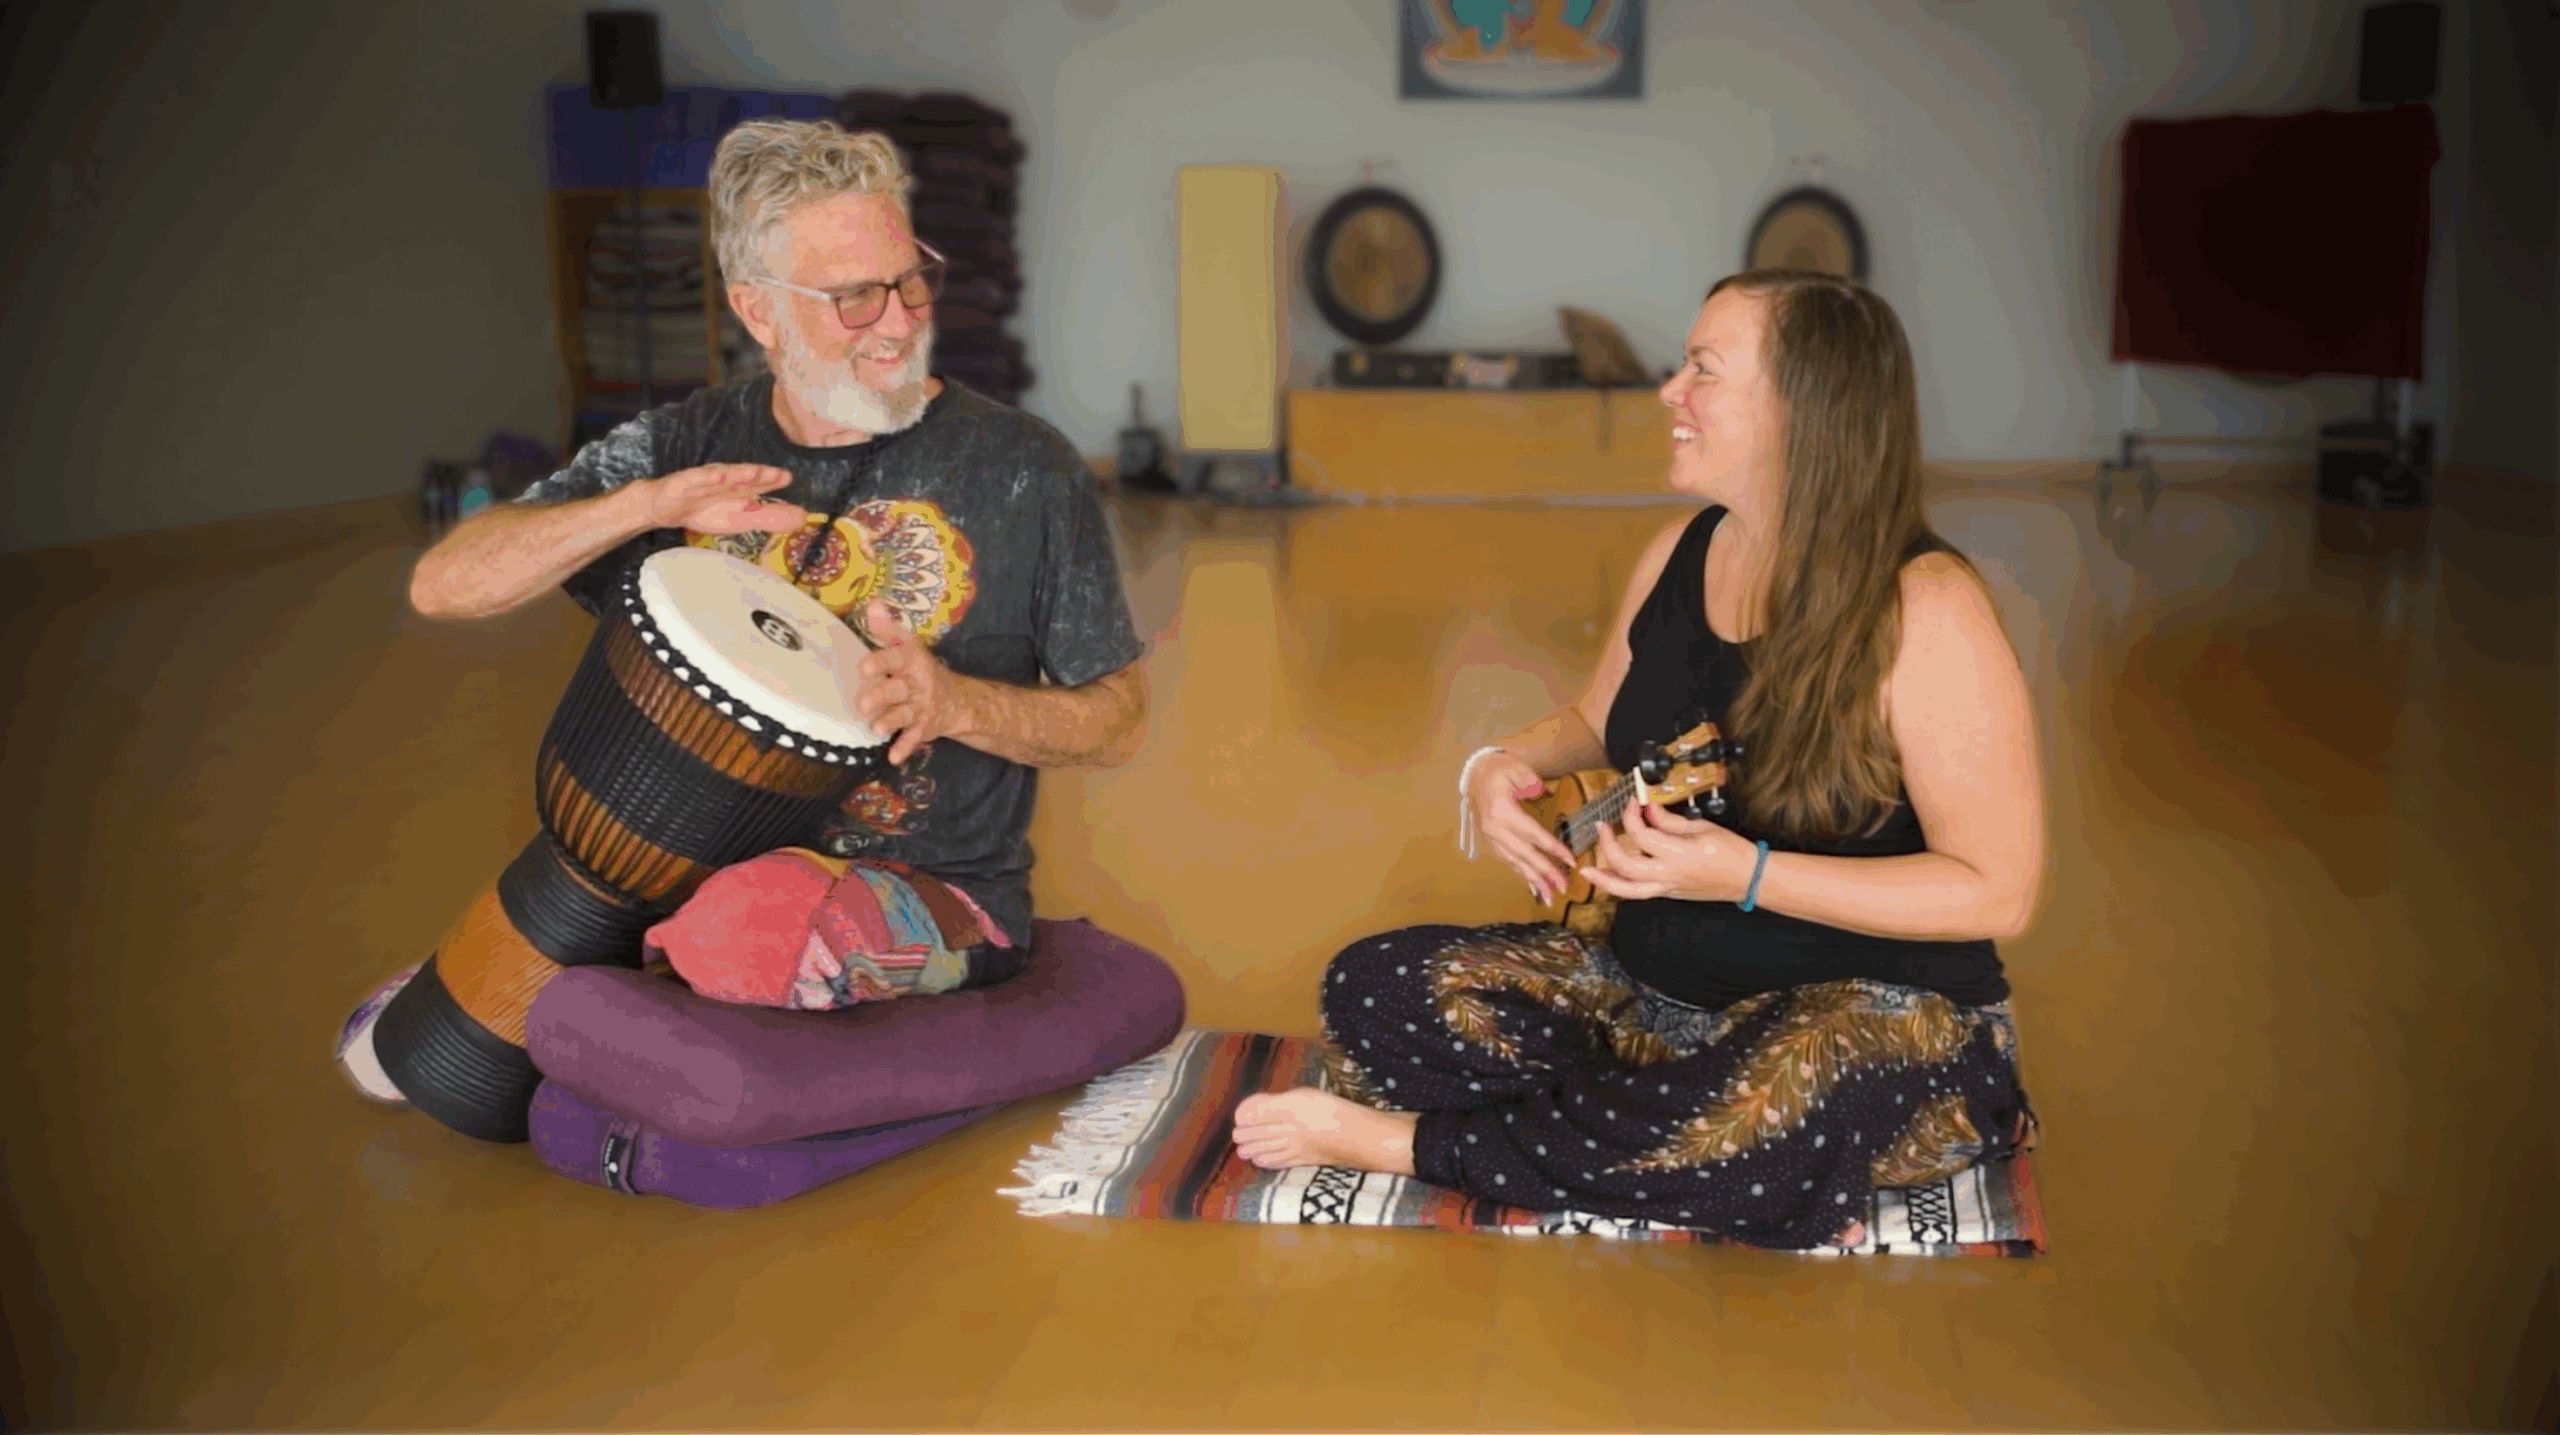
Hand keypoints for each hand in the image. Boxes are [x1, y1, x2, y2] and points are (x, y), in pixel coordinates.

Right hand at [635, 463, 805, 534]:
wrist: (665, 508)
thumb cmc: (706, 511)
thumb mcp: (741, 520)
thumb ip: (770, 518)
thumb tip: (804, 517)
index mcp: (740, 488)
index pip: (760, 483)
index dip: (774, 481)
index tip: (789, 479)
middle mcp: (725, 480)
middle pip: (745, 477)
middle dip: (761, 475)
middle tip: (779, 474)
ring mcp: (704, 480)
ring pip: (722, 476)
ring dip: (738, 474)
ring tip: (754, 472)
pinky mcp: (684, 483)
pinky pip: (696, 479)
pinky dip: (706, 477)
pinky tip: (716, 476)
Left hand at [848, 599, 976, 765]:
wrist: (957, 700)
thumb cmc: (919, 669)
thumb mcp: (907, 646)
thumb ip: (887, 629)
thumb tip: (873, 603)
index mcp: (910, 661)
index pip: (895, 658)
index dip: (880, 662)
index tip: (863, 667)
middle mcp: (916, 683)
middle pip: (898, 689)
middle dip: (881, 696)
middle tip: (862, 704)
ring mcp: (920, 707)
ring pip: (904, 714)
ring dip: (891, 721)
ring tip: (876, 728)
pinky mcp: (923, 727)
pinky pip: (913, 739)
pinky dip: (904, 748)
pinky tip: (893, 758)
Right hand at [1468, 751, 1574, 905]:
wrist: (1475, 771)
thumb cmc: (1500, 768)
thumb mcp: (1518, 769)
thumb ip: (1532, 784)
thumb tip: (1543, 796)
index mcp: (1503, 811)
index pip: (1533, 834)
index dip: (1553, 849)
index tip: (1570, 862)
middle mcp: (1495, 828)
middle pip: (1524, 854)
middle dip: (1545, 873)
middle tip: (1563, 888)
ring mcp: (1490, 836)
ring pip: (1514, 862)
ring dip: (1533, 880)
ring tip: (1549, 896)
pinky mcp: (1490, 840)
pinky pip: (1507, 860)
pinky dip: (1520, 873)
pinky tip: (1532, 885)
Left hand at [1582, 801, 1750, 902]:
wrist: (1748, 877)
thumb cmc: (1731, 850)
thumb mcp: (1701, 827)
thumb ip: (1669, 820)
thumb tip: (1647, 808)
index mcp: (1679, 854)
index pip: (1642, 835)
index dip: (1632, 815)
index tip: (1632, 802)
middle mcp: (1669, 874)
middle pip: (1626, 866)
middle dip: (1608, 845)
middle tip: (1602, 827)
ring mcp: (1668, 888)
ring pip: (1627, 890)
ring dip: (1604, 880)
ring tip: (1586, 870)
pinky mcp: (1668, 894)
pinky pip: (1638, 893)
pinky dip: (1621, 886)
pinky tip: (1609, 877)